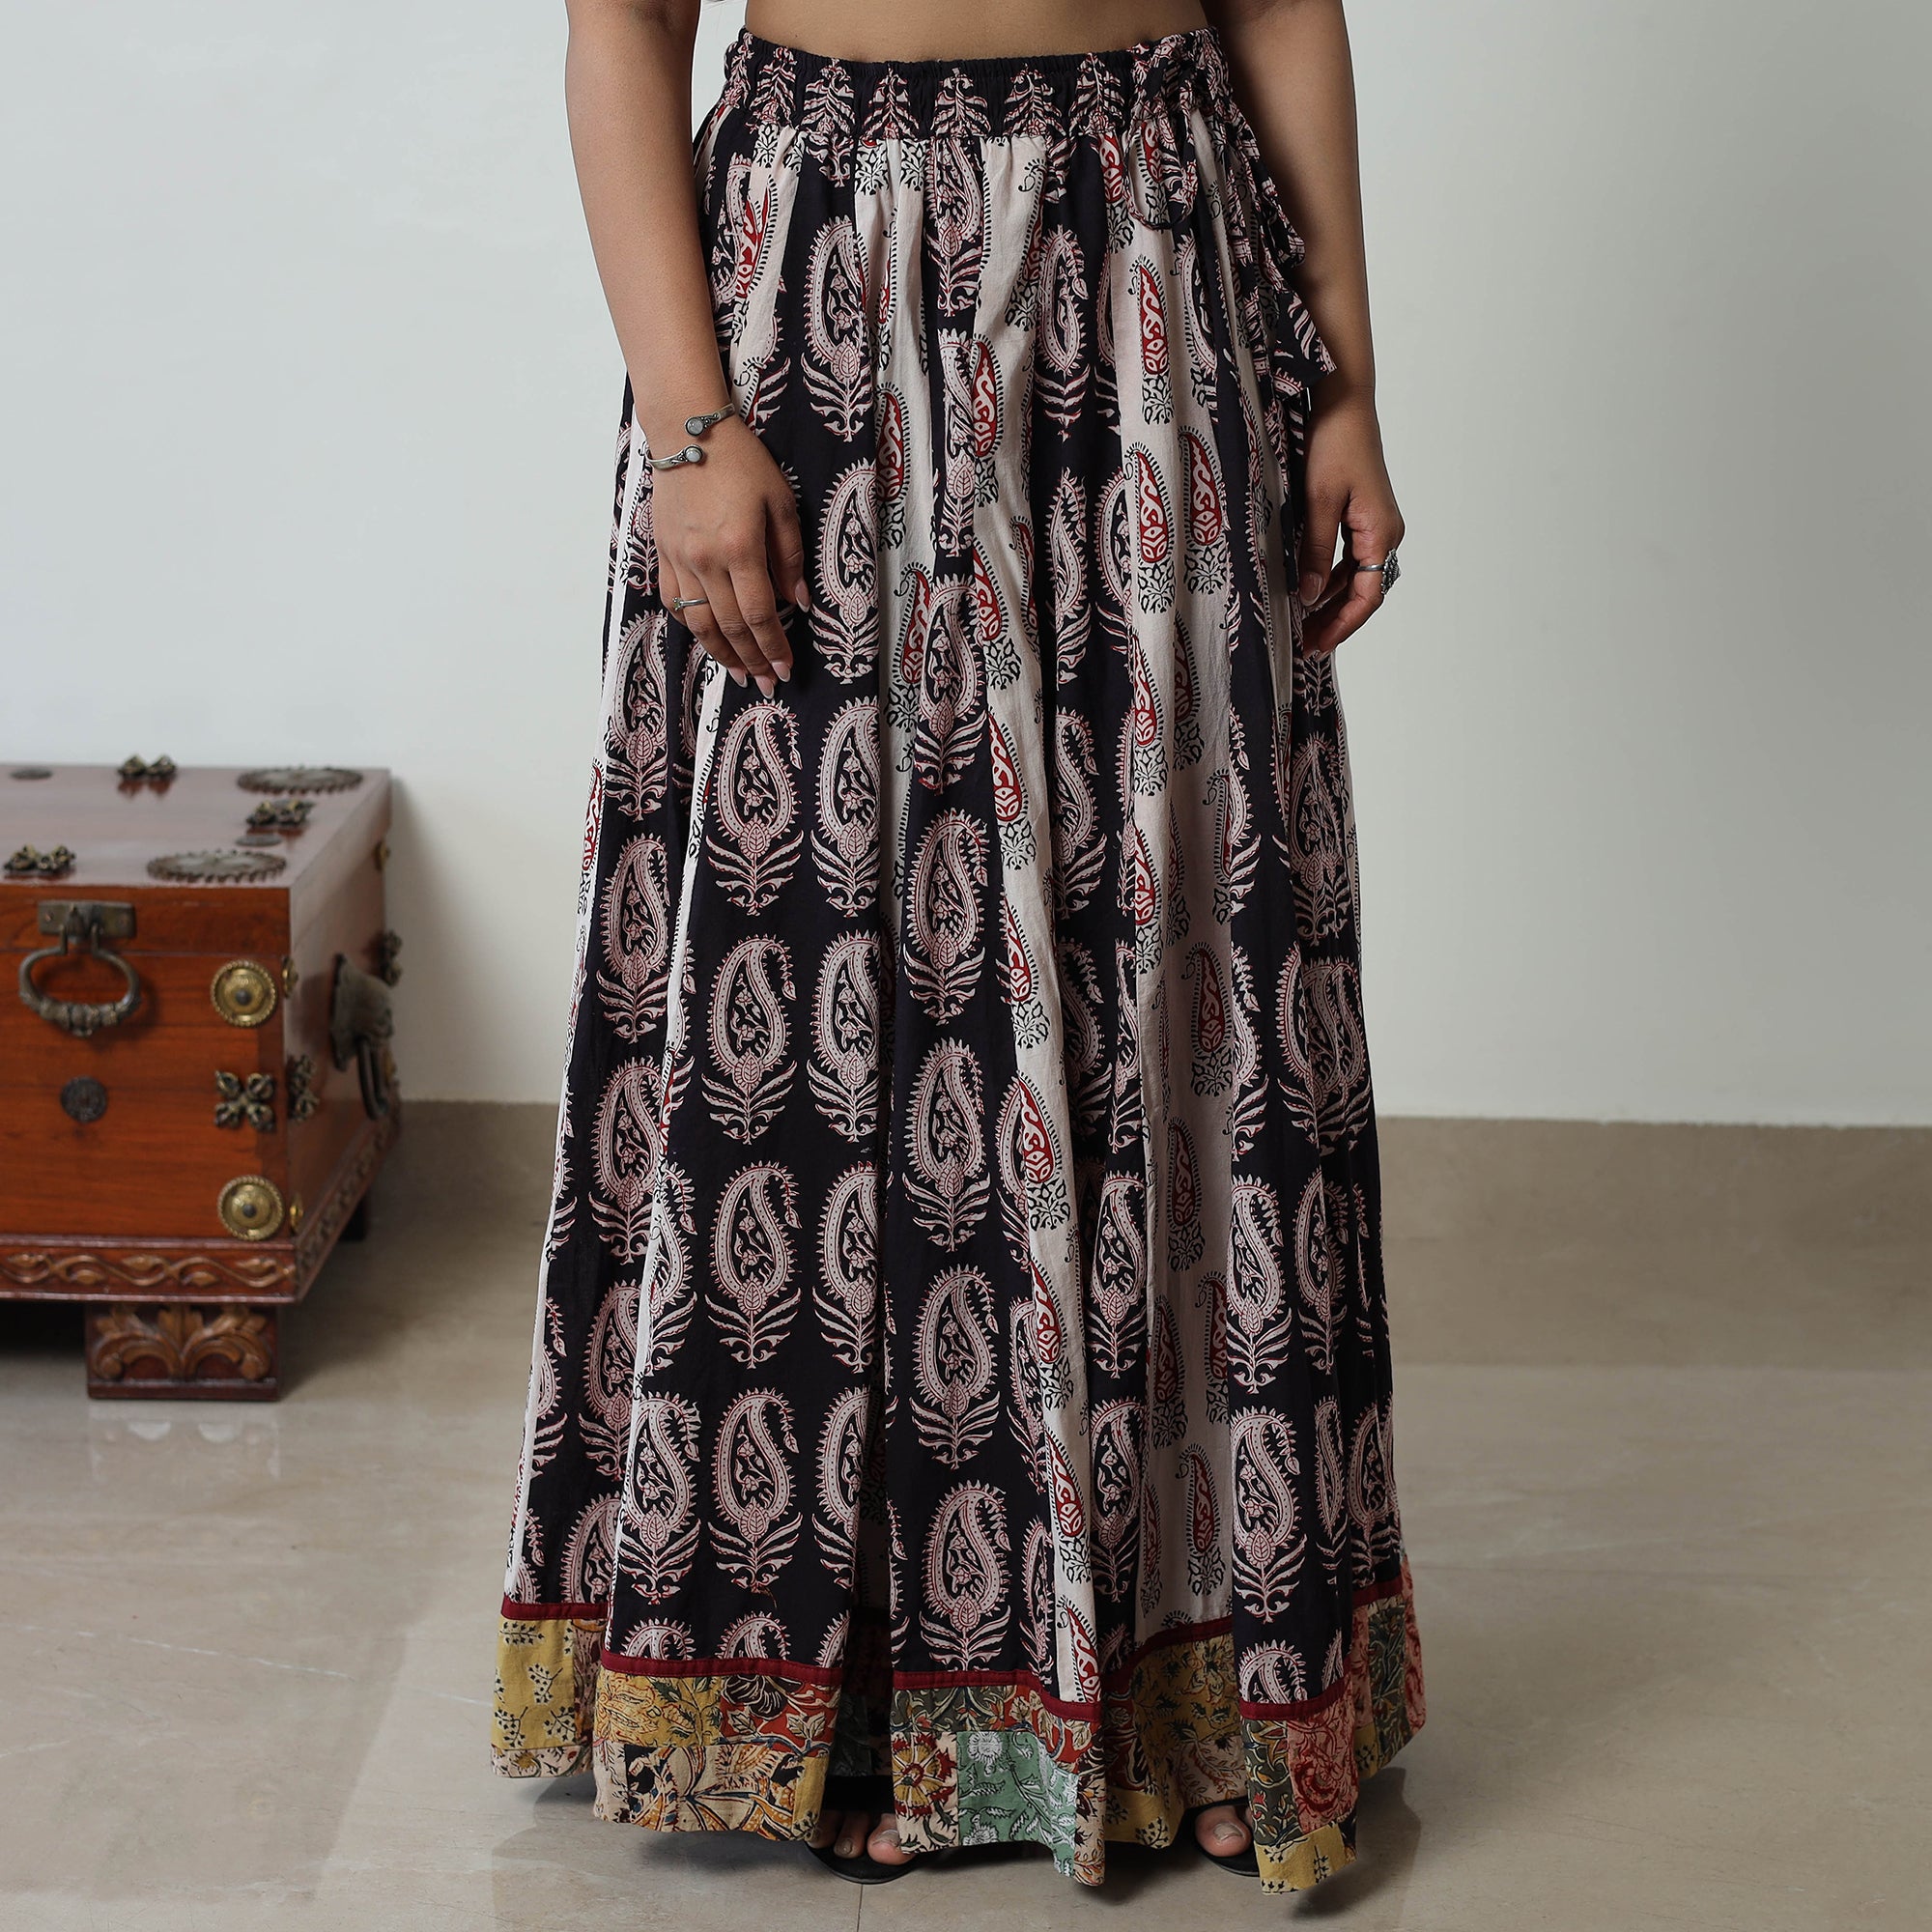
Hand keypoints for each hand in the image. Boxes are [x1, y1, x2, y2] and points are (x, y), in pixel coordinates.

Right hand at [653, 415, 809, 693]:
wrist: (687, 433)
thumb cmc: (742, 462)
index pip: (759, 614)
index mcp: (741, 548)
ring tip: (739, 673)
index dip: (774, 646)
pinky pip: (675, 601)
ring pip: (699, 621)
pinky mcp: (662, 553)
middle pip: (730, 626)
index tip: (786, 669)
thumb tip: (800, 603)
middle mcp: (706, 561)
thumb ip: (791, 555)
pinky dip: (693, 625)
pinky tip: (708, 638)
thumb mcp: (781, 502)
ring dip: (720, 653)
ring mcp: (680, 559)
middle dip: (752, 659)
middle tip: (767, 683)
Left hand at [1296, 392, 1404, 656]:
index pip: (1366, 597)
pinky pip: (1349, 557)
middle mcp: (1385, 532)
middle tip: (1303, 642)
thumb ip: (1314, 552)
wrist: (1344, 402)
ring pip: (1355, 576)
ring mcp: (1376, 523)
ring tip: (1301, 622)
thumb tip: (1309, 597)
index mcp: (1380, 533)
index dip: (1341, 625)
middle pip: (1363, 591)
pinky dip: (1330, 577)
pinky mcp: (1363, 514)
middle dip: (1334, 619)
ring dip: (1330, 601)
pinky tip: (1307, 587)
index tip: (1315, 644)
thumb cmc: (1334, 444)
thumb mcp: (1318, 502)